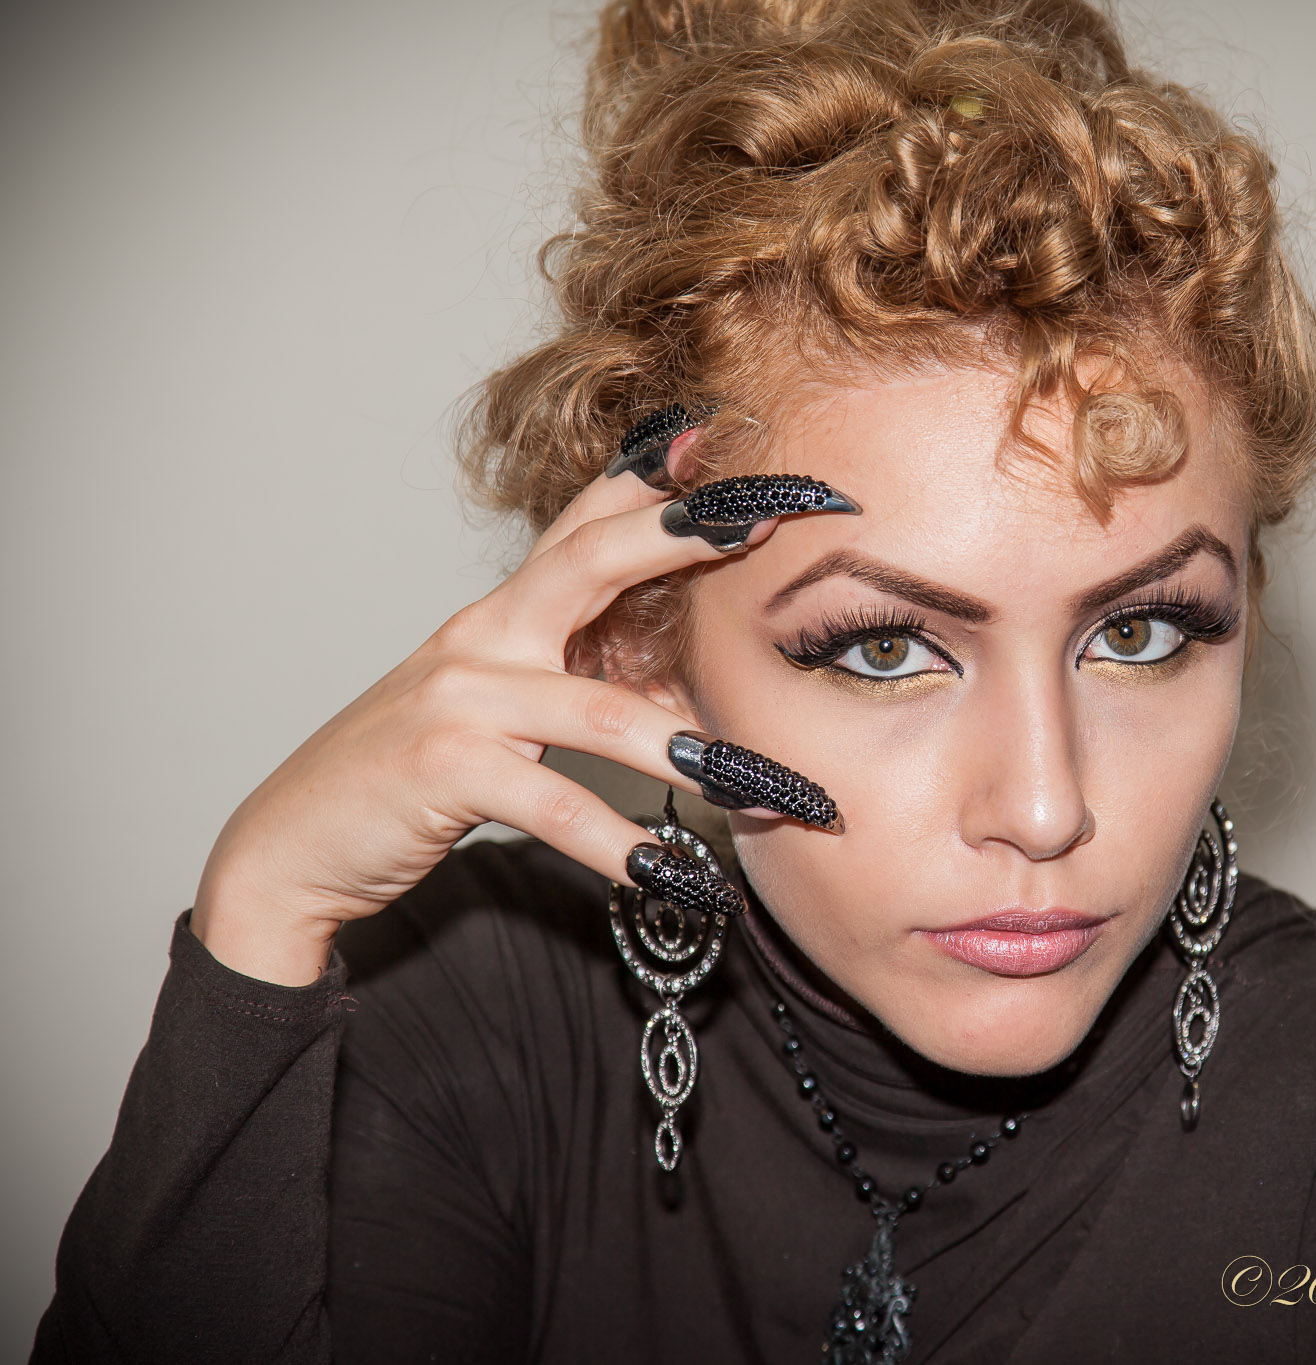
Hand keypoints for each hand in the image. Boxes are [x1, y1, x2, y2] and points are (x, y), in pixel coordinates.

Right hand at [189, 459, 855, 984]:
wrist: (293, 844)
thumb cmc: (412, 775)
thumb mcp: (502, 713)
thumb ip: (584, 686)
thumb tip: (692, 693)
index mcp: (501, 616)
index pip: (582, 527)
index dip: (651, 482)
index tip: (719, 443)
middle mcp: (481, 639)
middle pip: (592, 562)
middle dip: (683, 537)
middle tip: (767, 526)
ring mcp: (458, 700)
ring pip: (599, 711)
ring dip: (692, 753)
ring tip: (767, 784)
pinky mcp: (442, 771)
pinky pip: (556, 807)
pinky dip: (622, 846)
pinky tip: (675, 875)